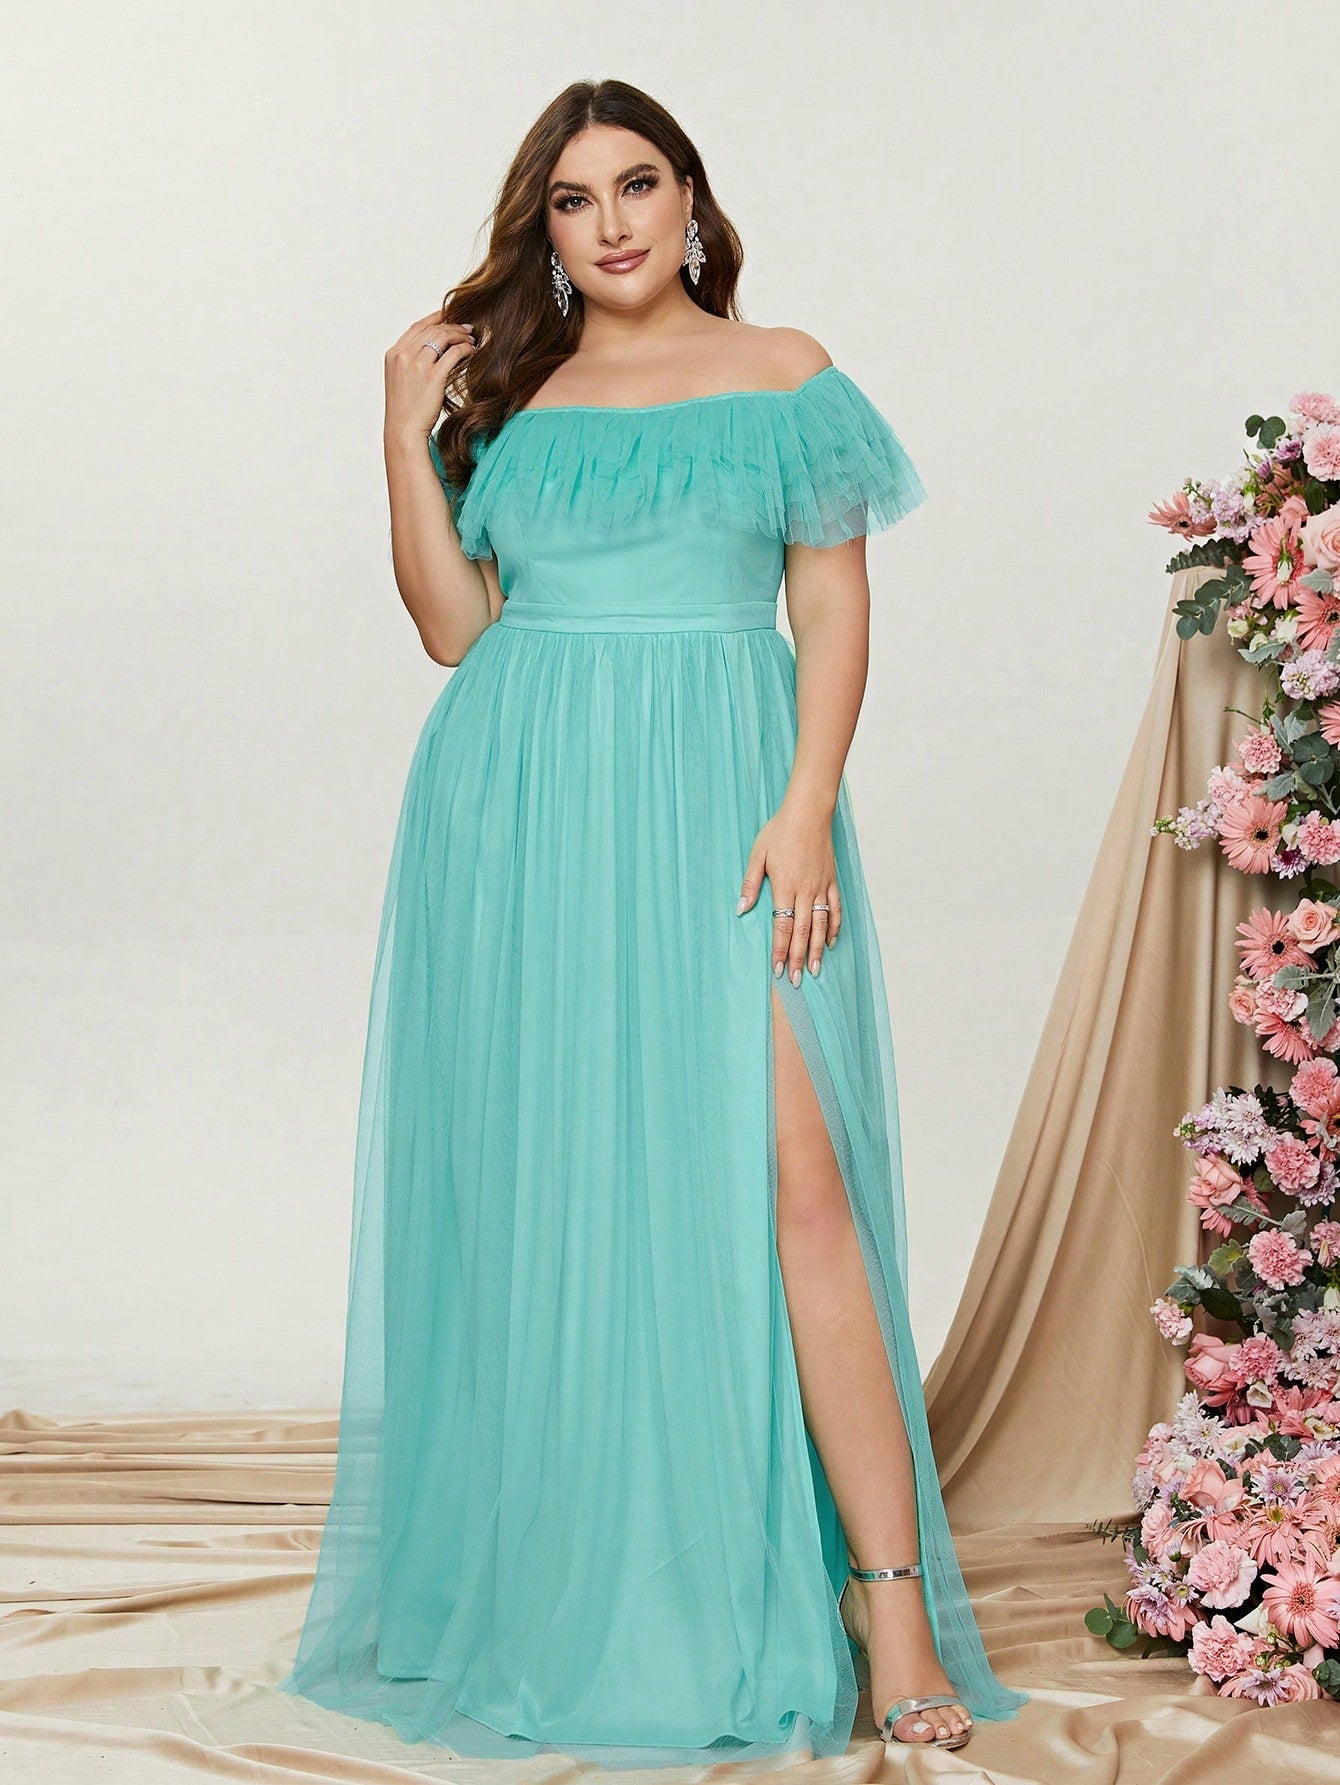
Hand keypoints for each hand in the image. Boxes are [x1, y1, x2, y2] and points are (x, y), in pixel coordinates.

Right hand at [384, 309, 476, 444]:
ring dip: (461, 335)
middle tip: (468, 329)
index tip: (450, 314)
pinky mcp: (433, 377)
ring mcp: (417, 365)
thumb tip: (434, 351)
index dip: (436, 317)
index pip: (417, 326)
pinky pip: (453, 353)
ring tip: (472, 339)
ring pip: (443, 337)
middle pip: (433, 329)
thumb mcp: (401, 380)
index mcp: (393, 354)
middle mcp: (403, 355)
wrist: (403, 431)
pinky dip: (465, 349)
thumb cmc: (405, 410)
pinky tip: (472, 351)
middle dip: (453, 326)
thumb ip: (412, 362)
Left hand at [737, 802, 841, 983]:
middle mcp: (805, 891)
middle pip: (802, 932)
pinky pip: (835, 909)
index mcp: (785, 886)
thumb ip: (750, 884)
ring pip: (821, 925)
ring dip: (816, 949)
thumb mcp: (757, 855)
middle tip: (794, 982)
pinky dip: (834, 927)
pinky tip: (830, 942)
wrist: (808, 813)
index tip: (776, 969)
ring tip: (814, 970)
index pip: (782, 926)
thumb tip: (740, 909)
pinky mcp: (831, 881)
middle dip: (797, 958)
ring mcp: (821, 887)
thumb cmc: (779, 831)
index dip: (779, 950)